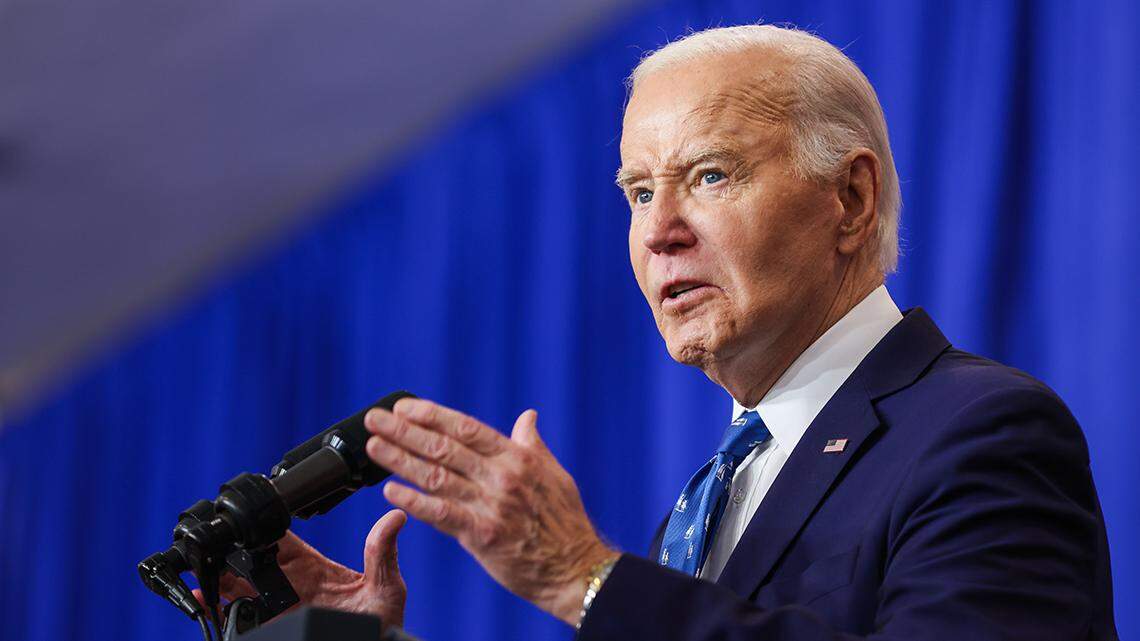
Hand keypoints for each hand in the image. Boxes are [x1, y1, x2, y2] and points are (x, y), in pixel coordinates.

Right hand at [196, 509, 407, 628]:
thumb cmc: (384, 625)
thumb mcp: (385, 588)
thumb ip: (382, 553)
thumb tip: (395, 517)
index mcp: (314, 568)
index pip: (280, 542)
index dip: (260, 531)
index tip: (244, 523)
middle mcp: (294, 587)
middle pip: (252, 565)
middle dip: (231, 558)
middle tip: (211, 553)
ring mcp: (283, 609)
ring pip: (241, 591)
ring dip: (220, 583)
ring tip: (203, 579)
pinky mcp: (279, 626)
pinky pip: (245, 621)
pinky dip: (225, 613)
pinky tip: (213, 607)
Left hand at [364, 398, 618, 625]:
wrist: (575, 568)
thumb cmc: (565, 522)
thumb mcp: (554, 473)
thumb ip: (532, 444)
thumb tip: (528, 416)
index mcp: (518, 457)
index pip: (466, 428)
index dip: (432, 414)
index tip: (404, 406)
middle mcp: (503, 476)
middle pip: (444, 447)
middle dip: (405, 430)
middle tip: (376, 418)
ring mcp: (492, 505)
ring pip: (436, 476)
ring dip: (400, 459)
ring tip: (374, 447)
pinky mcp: (482, 535)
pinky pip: (441, 514)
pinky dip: (414, 501)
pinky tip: (390, 490)